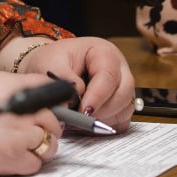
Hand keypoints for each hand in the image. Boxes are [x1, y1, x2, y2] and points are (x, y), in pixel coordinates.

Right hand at [0, 72, 62, 176]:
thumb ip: (13, 86)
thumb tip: (37, 91)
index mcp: (12, 87)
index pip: (48, 88)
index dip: (52, 97)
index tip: (49, 103)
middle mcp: (21, 110)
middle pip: (54, 119)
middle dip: (47, 123)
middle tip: (29, 126)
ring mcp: (20, 138)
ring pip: (49, 144)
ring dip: (41, 144)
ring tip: (20, 142)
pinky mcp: (13, 162)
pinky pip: (36, 164)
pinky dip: (29, 161)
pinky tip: (12, 155)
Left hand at [15, 38, 134, 132]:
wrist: (51, 67)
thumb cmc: (54, 60)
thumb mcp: (52, 63)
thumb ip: (64, 78)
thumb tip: (76, 95)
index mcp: (104, 52)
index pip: (109, 75)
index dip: (98, 95)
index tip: (84, 110)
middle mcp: (118, 68)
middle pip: (124, 92)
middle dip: (104, 109)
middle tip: (83, 117)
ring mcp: (122, 86)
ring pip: (126, 107)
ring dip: (106, 117)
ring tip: (83, 118)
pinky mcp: (121, 103)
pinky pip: (123, 119)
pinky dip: (109, 124)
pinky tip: (91, 121)